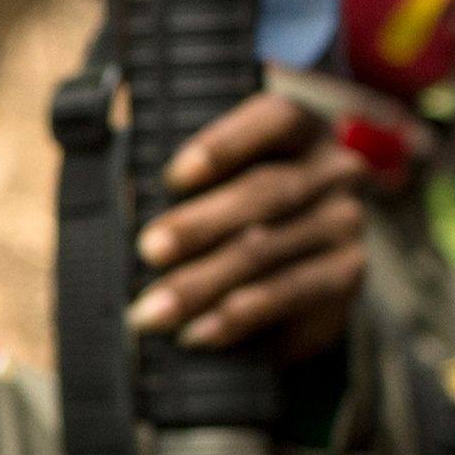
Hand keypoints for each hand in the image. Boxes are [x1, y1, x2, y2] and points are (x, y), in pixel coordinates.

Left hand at [127, 89, 367, 358]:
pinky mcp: (347, 276)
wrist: (300, 268)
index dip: (224, 144)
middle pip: (265, 193)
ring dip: (204, 284)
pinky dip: (237, 317)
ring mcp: (344, 223)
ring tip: (152, 311)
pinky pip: (289, 295)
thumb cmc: (237, 208)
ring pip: (269, 250)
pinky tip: (197, 333)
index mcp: (299, 129)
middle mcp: (333, 170)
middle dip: (200, 224)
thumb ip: (178, 179)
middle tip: (149, 250)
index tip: (172, 177)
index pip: (272, 120)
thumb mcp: (216, 180)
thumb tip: (108, 186)